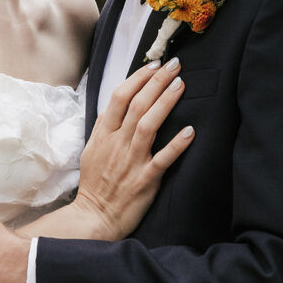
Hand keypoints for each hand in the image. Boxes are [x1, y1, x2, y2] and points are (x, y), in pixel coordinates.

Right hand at [75, 57, 194, 240]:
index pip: (119, 97)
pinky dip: (176, 144)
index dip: (138, 78)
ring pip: (149, 125)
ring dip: (166, 102)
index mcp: (103, 134)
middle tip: (174, 64)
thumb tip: (118, 104)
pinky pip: (162, 159)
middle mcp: (117, 144)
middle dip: (156, 81)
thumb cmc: (96, 184)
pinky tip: (190, 131)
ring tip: (180, 85)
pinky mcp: (145, 180)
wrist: (94, 218)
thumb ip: (105, 127)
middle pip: (136, 105)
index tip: (154, 64)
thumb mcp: (92, 150)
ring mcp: (131, 161)